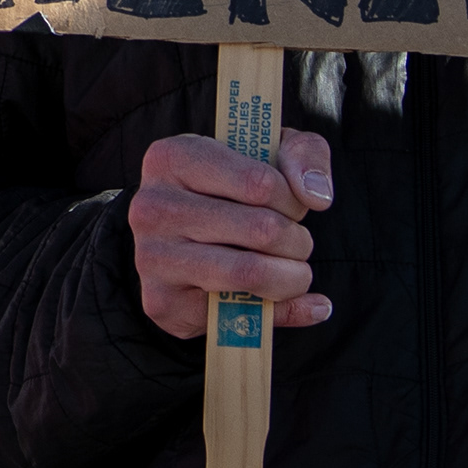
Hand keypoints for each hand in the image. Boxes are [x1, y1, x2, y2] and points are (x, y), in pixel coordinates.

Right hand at [130, 127, 335, 338]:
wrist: (176, 239)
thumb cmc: (230, 190)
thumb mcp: (268, 153)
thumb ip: (304, 154)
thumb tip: (316, 196)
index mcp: (171, 158)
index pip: (261, 184)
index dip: (293, 201)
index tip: (290, 206)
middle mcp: (151, 206)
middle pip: (263, 230)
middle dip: (297, 241)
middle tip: (293, 241)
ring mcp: (151, 257)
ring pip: (252, 272)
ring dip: (294, 276)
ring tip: (294, 270)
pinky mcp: (162, 302)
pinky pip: (245, 314)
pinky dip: (290, 310)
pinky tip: (297, 301)